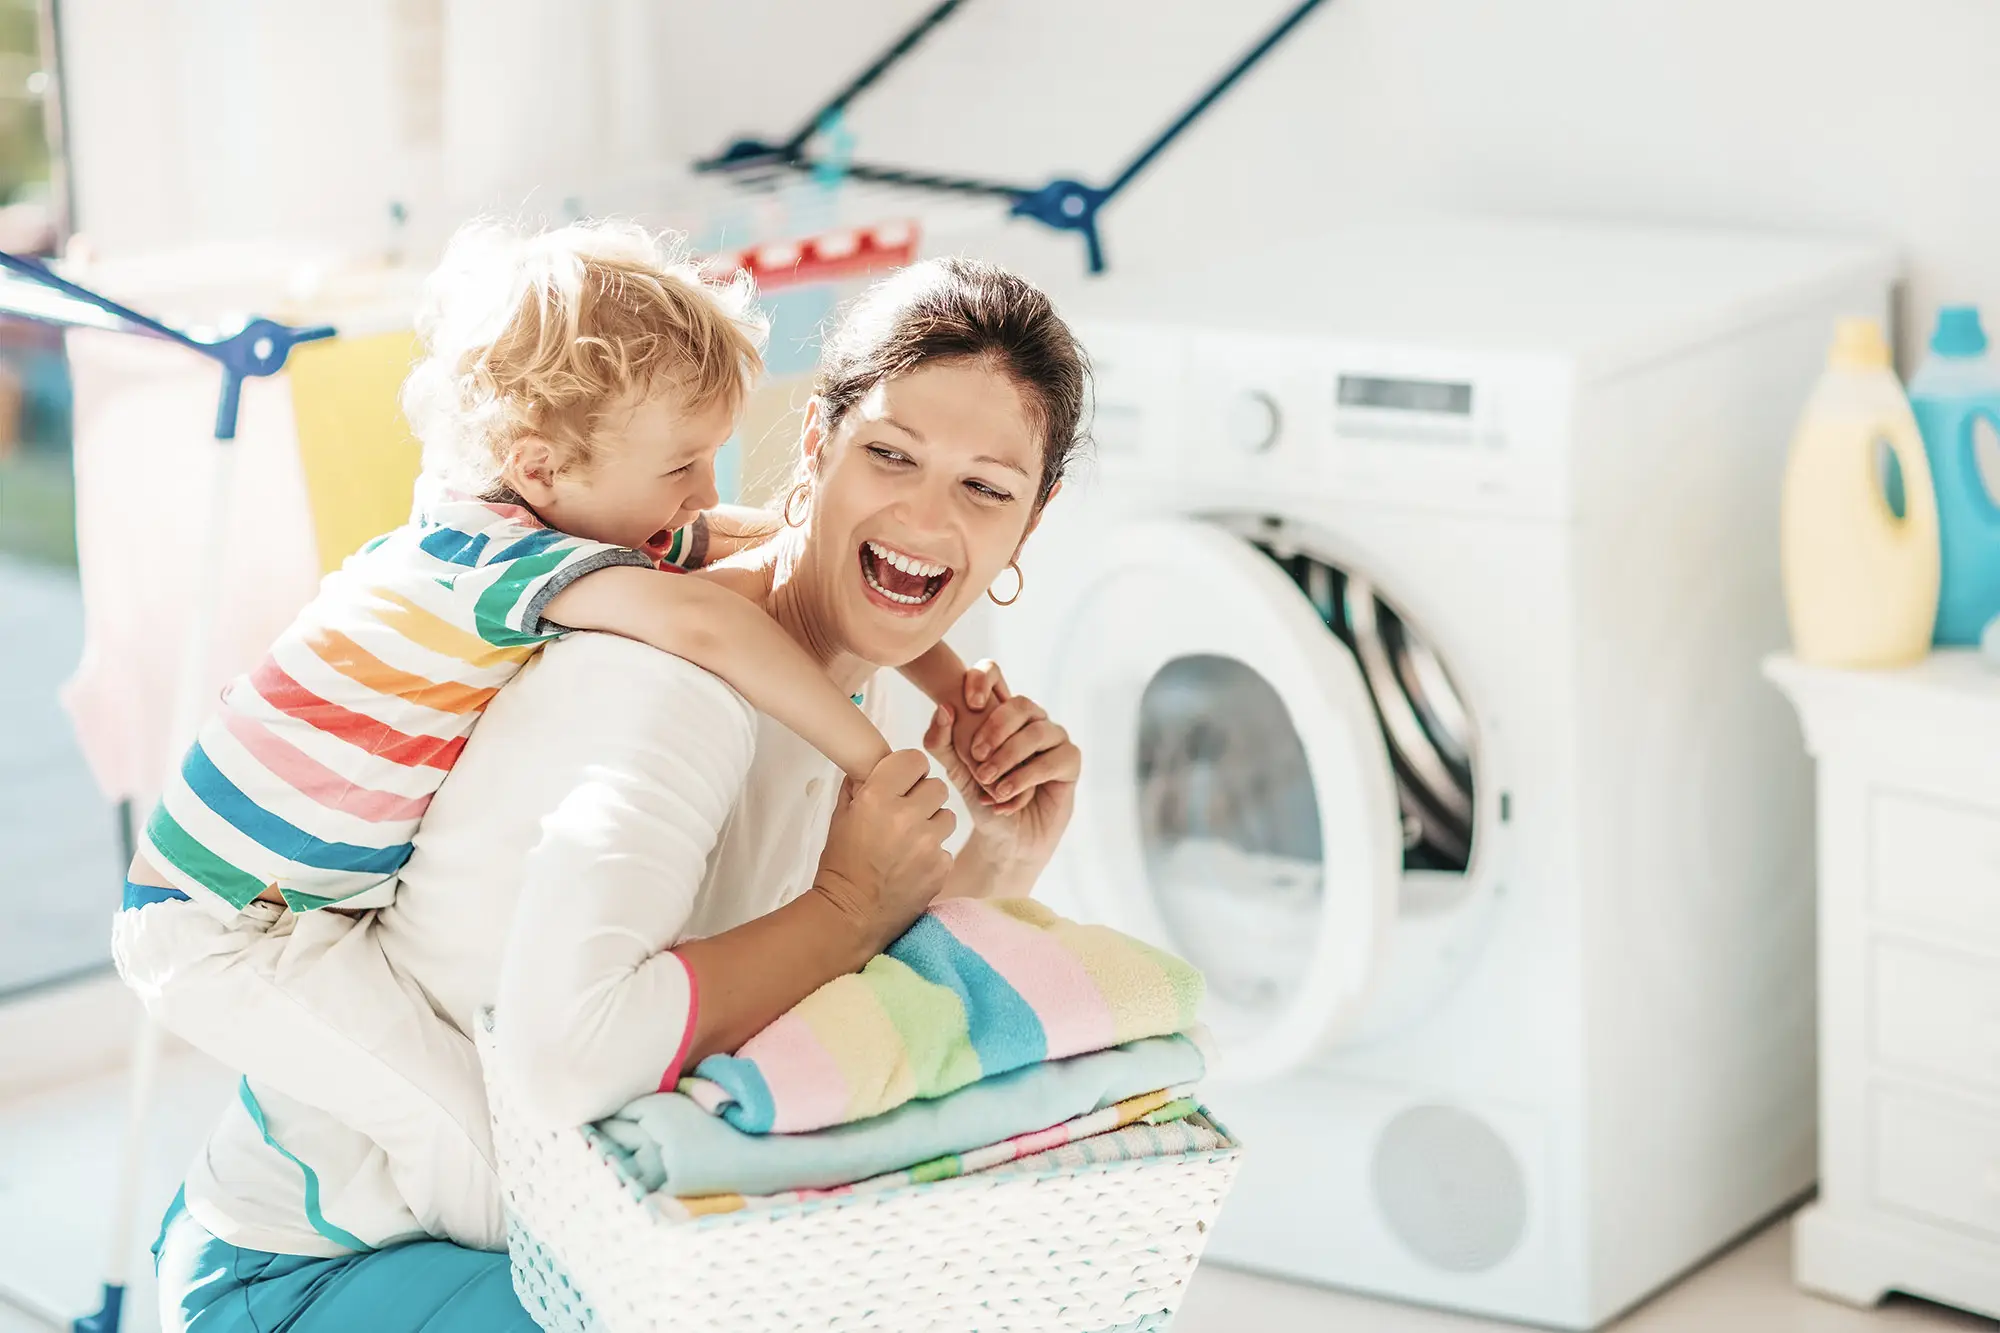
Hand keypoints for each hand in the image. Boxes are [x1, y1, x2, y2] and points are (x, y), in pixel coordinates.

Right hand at [810, 749, 953, 959]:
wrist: (851, 915)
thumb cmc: (841, 868)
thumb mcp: (841, 818)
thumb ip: (858, 787)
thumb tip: (871, 766)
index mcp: (877, 798)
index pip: (914, 759)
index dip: (909, 770)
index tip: (904, 781)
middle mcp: (906, 816)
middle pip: (937, 786)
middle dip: (923, 797)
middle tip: (907, 813)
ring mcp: (927, 843)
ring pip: (948, 816)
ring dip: (933, 824)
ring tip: (911, 841)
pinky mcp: (941, 867)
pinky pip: (947, 847)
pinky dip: (934, 853)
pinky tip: (913, 864)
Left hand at [923, 661, 1078, 867]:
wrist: (1006, 840)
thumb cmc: (983, 799)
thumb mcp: (956, 773)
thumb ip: (942, 744)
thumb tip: (943, 709)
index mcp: (999, 711)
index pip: (993, 672)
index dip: (982, 679)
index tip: (970, 704)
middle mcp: (1029, 719)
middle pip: (1019, 703)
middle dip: (995, 728)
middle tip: (976, 756)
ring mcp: (1053, 737)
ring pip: (1037, 731)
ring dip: (1009, 757)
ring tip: (989, 783)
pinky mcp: (1070, 760)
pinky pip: (1054, 759)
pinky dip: (1026, 778)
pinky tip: (1006, 796)